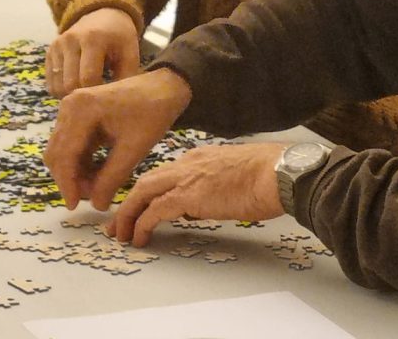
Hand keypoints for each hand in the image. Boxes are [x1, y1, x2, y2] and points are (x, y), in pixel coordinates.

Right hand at [44, 68, 191, 210]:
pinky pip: (71, 144)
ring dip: (75, 172)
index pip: (64, 155)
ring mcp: (71, 109)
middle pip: (57, 153)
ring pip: (62, 150)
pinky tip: (98, 174)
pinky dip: (81, 162)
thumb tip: (97, 206)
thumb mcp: (134, 149)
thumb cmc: (152, 113)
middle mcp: (69, 106)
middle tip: (91, 199)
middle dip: (71, 179)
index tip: (74, 207)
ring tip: (98, 188)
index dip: (68, 184)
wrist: (163, 88)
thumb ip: (112, 178)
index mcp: (81, 109)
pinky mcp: (77, 115)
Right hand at [46, 7, 140, 97]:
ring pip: (57, 86)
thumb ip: (125, 77)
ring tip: (87, 93)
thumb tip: (115, 102)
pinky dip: (62, 90)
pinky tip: (76, 86)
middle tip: (96, 99)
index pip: (88, 77)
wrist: (101, 14)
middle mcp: (69, 41)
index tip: (107, 97)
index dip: (97, 93)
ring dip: (71, 95)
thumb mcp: (130, 52)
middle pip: (70, 84)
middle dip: (83, 96)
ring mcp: (57, 46)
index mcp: (92, 39)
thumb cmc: (119, 36)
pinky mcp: (49, 52)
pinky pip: (50, 82)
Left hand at [108, 143, 286, 246]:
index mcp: (200, 158)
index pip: (166, 175)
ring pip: (143, 192)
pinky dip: (142, 224)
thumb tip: (195, 211)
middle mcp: (188, 163)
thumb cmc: (269, 178)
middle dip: (128, 203)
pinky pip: (154, 210)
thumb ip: (211, 192)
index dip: (149, 193)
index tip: (140, 209)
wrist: (280, 173)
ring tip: (120, 234)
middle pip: (146, 181)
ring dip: (128, 214)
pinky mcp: (188, 195)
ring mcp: (187, 177)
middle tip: (117, 224)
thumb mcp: (234, 180)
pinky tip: (138, 238)